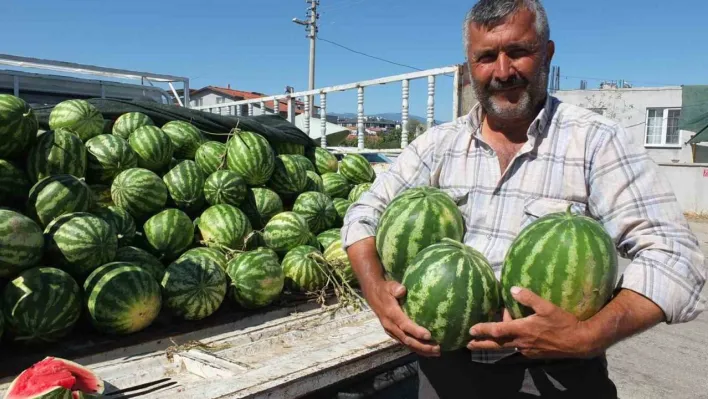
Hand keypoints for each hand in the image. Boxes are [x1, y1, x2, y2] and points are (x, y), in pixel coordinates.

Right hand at [363, 279, 440, 356]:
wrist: (373, 296)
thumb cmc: (385, 290)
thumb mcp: (389, 286)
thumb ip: (395, 288)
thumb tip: (402, 290)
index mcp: (391, 314)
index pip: (404, 325)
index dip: (416, 331)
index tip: (429, 335)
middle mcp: (390, 326)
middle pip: (407, 339)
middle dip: (422, 346)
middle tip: (437, 349)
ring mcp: (391, 331)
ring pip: (407, 344)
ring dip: (421, 350)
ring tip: (436, 353)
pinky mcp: (393, 333)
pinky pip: (405, 343)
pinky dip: (416, 348)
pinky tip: (427, 350)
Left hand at [466, 286, 600, 358]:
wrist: (579, 342)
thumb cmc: (563, 323)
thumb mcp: (547, 307)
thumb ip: (529, 298)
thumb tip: (513, 289)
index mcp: (522, 330)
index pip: (498, 330)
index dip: (483, 329)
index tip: (471, 329)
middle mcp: (521, 342)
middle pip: (496, 344)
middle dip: (481, 344)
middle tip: (467, 344)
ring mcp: (527, 350)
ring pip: (506, 346)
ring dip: (493, 344)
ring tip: (482, 342)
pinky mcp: (534, 353)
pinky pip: (517, 347)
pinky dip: (509, 342)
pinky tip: (509, 338)